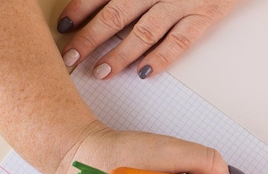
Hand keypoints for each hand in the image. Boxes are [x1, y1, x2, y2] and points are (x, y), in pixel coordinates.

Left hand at [56, 0, 240, 78]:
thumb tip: (99, 6)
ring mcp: (182, 2)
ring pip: (144, 31)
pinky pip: (180, 41)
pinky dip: (162, 58)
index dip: (80, 11)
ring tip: (101, 72)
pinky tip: (143, 73)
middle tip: (71, 59)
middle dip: (90, 38)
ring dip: (120, 53)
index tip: (62, 29)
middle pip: (117, 14)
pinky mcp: (204, 16)